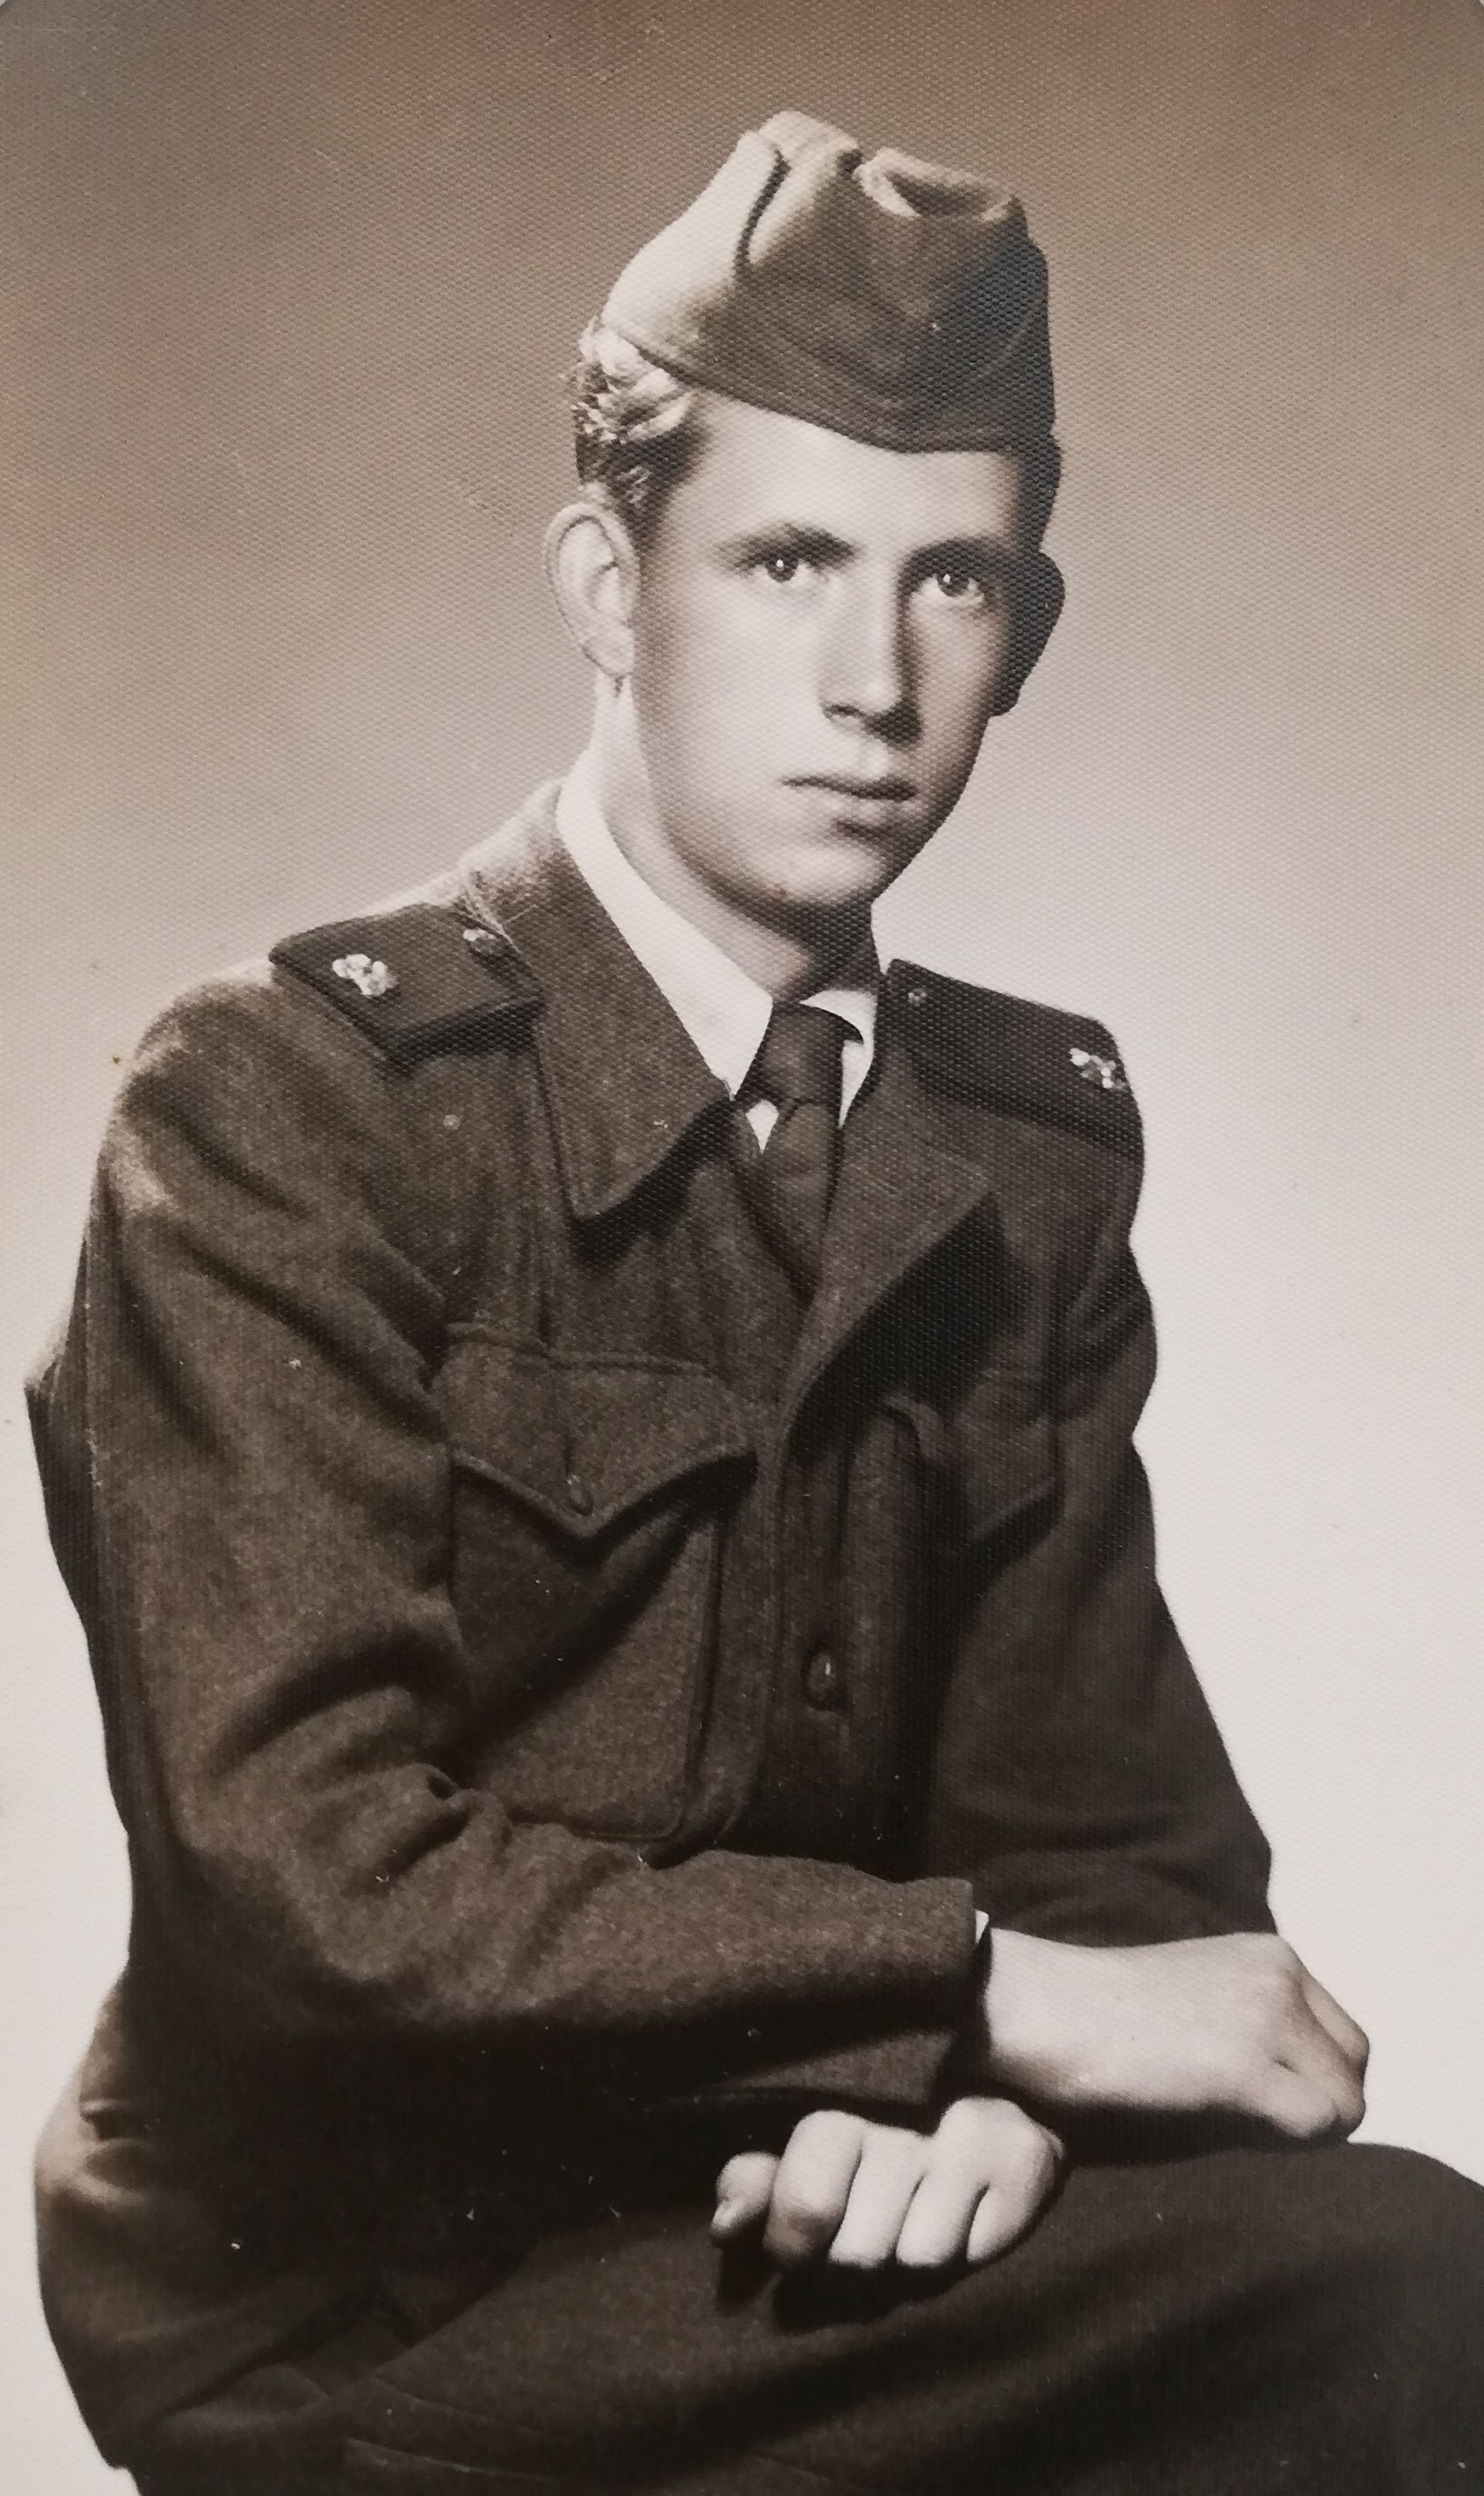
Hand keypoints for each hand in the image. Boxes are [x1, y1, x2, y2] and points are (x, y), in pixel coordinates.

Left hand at [711, 2096, 1062, 2271]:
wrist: (1005, 2102)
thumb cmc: (883, 2150)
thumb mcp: (808, 2167)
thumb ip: (756, 2184)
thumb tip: (728, 2223)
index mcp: (830, 2103)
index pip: (801, 2204)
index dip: (792, 2245)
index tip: (795, 2249)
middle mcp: (894, 2111)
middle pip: (855, 2252)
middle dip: (853, 2270)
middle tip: (865, 2242)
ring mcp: (961, 2131)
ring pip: (913, 2261)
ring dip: (910, 2266)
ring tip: (914, 2225)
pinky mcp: (1021, 2157)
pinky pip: (971, 2254)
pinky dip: (963, 2254)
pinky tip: (963, 2218)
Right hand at [981, 1929, 1367, 2139]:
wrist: (1045, 2009)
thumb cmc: (1107, 2017)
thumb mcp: (1205, 2000)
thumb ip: (1262, 2026)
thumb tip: (1315, 2101)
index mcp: (1273, 1956)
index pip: (1344, 2037)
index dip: (1313, 2079)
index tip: (1259, 2095)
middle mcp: (1282, 1976)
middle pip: (1355, 2069)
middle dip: (1319, 2105)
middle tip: (1253, 2120)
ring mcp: (1267, 2017)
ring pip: (1346, 2105)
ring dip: (1302, 2131)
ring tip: (1235, 2125)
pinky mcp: (1244, 2066)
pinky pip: (1316, 2127)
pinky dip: (1283, 2145)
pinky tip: (1225, 2129)